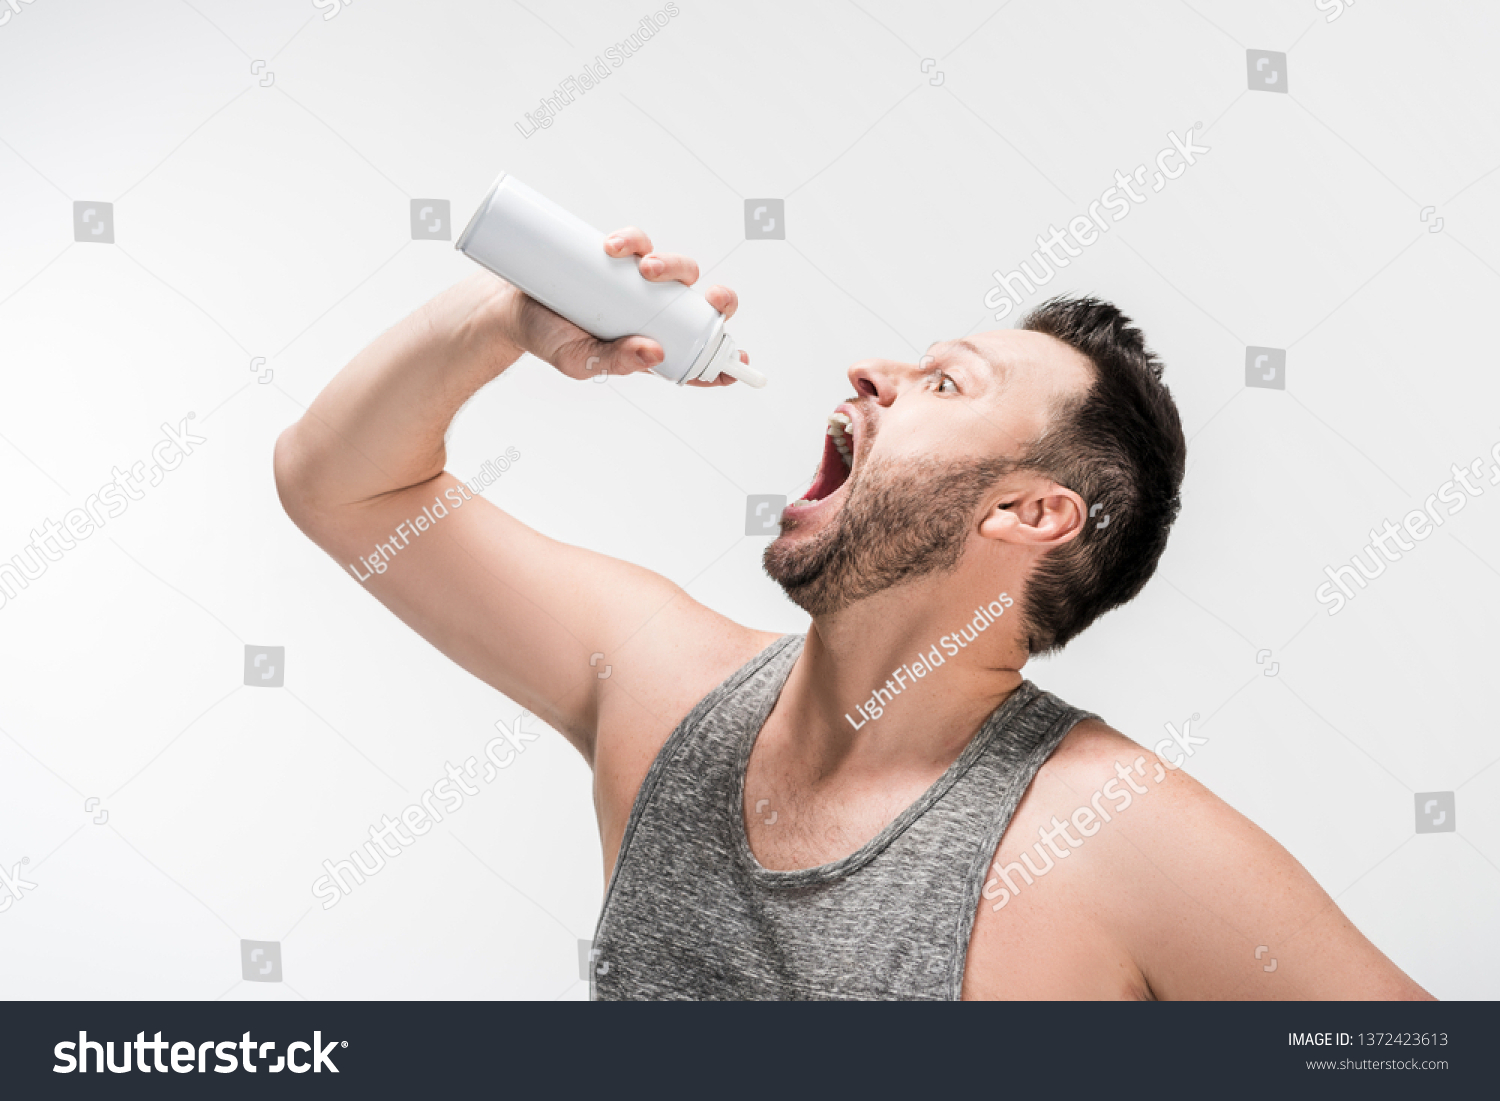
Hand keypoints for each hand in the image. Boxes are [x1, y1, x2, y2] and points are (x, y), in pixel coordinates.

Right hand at [501, 226, 744, 385]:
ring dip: (673, 265)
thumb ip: (616, 362)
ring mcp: (636, 283)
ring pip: (675, 269)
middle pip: (700, 303)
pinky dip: (633, 240)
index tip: (741, 363)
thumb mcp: (580, 362)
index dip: (724, 360)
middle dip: (717, 300)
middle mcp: (652, 312)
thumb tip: (657, 352)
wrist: (512, 308)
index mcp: (652, 343)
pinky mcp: (617, 256)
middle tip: (710, 298)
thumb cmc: (550, 339)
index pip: (697, 354)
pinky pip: (637, 242)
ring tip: (647, 267)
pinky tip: (617, 247)